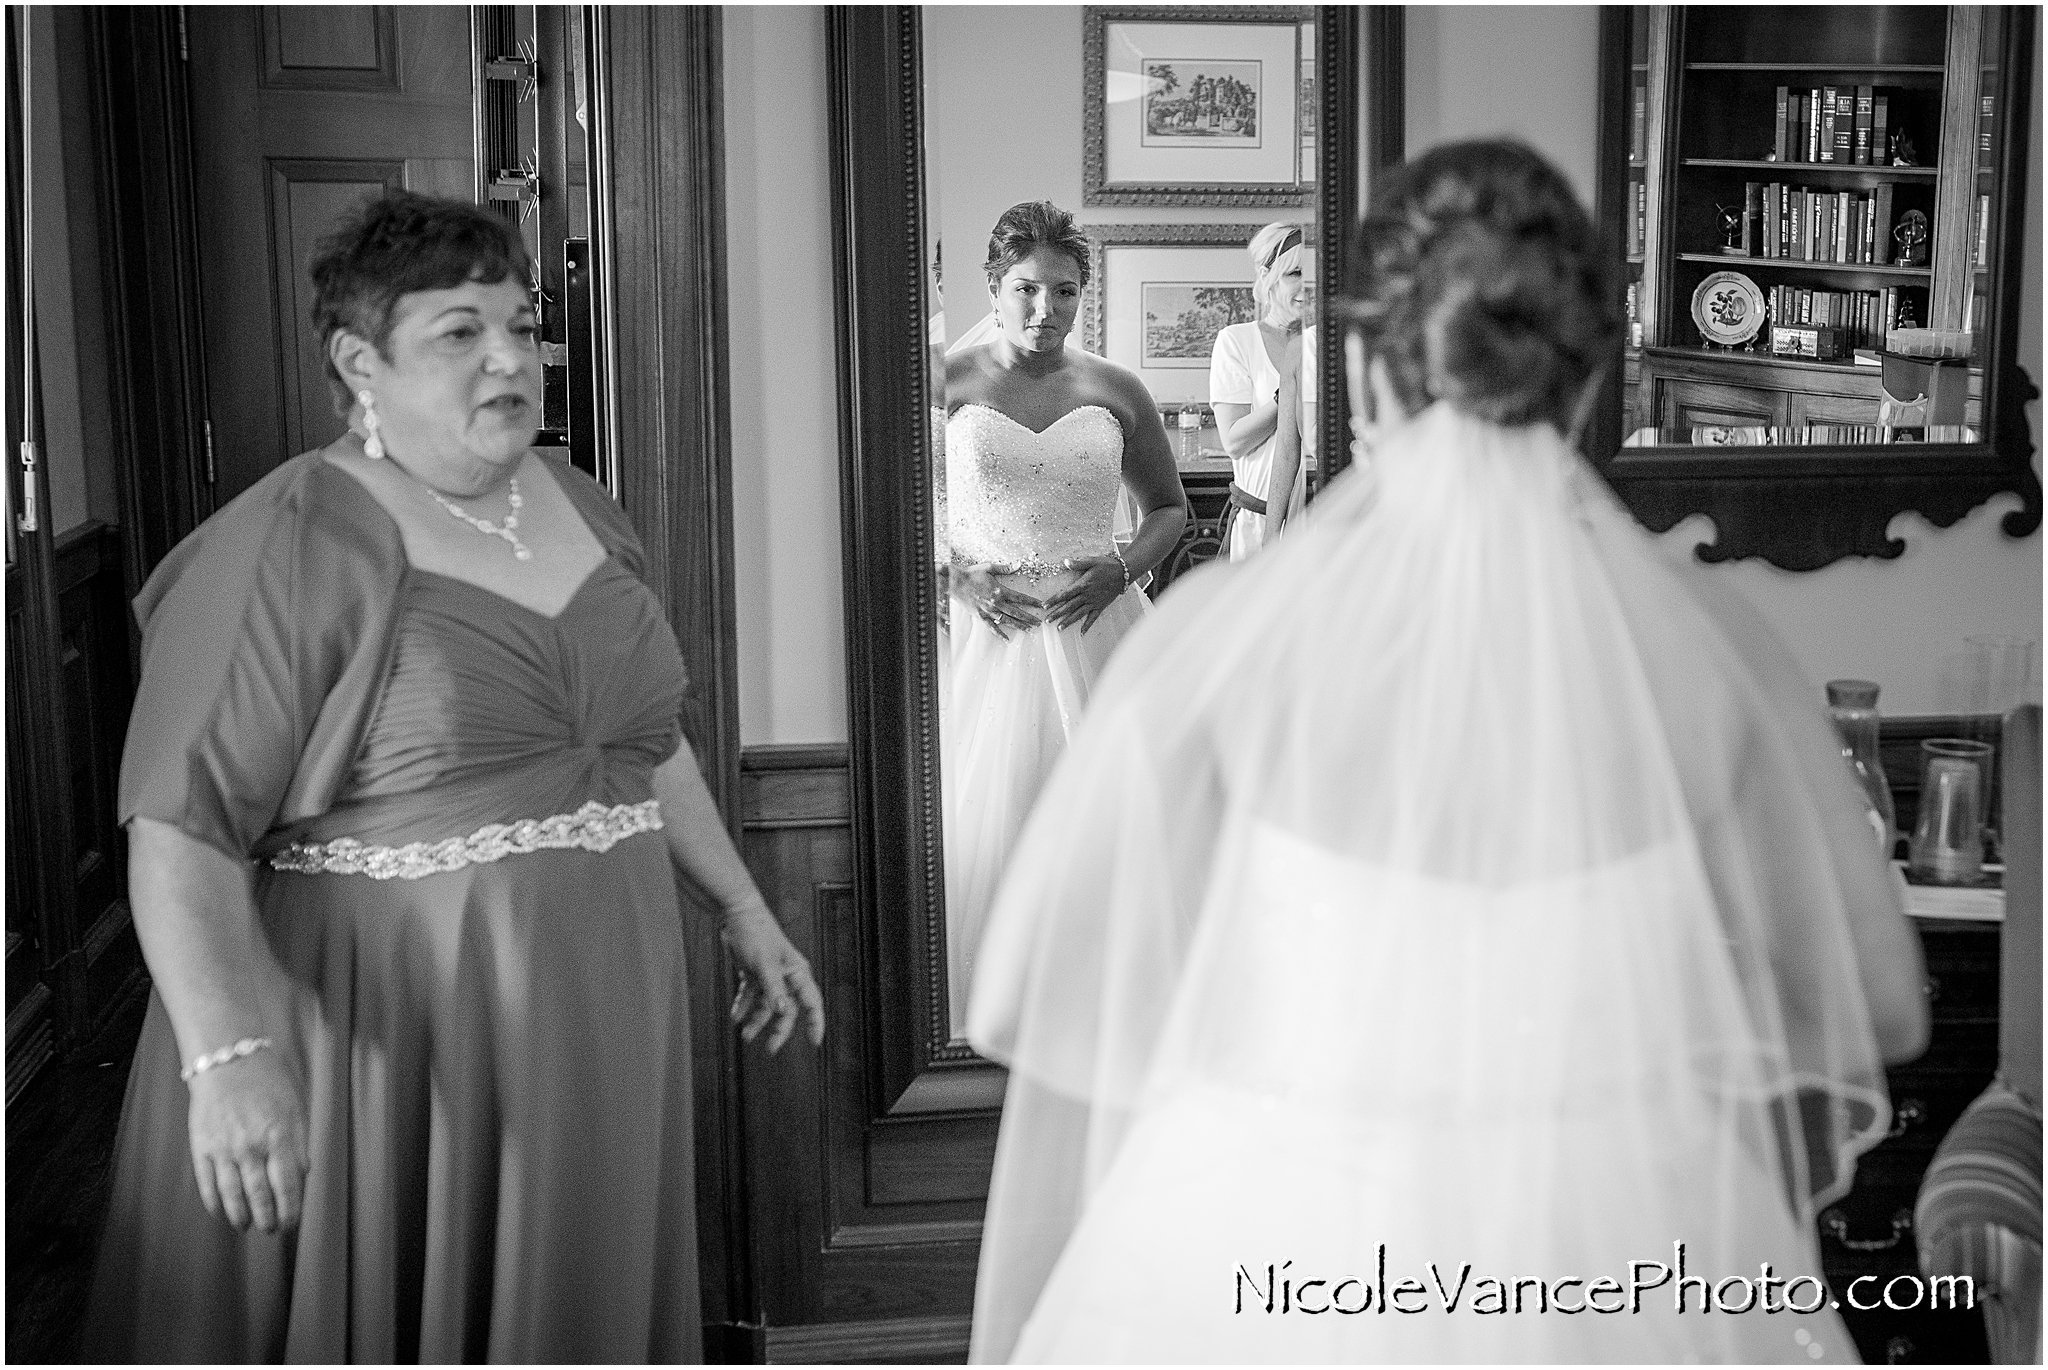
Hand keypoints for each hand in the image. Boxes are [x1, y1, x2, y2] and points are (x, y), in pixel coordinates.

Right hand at [186, 1049, 308, 1233]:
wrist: (227, 1060)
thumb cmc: (267, 1082)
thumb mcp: (296, 1108)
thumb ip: (300, 1143)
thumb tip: (303, 1175)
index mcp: (280, 1137)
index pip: (288, 1185)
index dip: (291, 1209)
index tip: (292, 1223)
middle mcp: (252, 1147)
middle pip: (261, 1196)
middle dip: (268, 1219)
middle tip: (271, 1230)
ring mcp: (225, 1149)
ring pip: (233, 1195)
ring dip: (241, 1216)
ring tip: (247, 1226)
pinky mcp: (202, 1147)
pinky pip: (208, 1183)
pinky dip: (214, 1203)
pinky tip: (220, 1212)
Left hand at [723, 903, 825, 1052]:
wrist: (736, 915)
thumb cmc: (756, 933)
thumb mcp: (764, 964)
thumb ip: (774, 989)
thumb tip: (784, 1012)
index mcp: (797, 973)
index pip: (811, 1002)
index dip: (815, 1022)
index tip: (815, 1042)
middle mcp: (786, 976)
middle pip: (787, 1010)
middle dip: (779, 1030)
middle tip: (770, 1049)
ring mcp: (770, 976)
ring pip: (767, 1006)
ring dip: (757, 1021)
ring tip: (745, 1035)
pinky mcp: (754, 973)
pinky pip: (751, 996)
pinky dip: (743, 1007)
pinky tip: (736, 1017)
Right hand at [950, 562, 1043, 639]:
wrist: (956, 583)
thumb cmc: (972, 574)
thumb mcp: (989, 568)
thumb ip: (1005, 568)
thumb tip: (1019, 564)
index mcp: (1000, 591)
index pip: (1021, 598)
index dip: (1032, 602)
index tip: (1041, 605)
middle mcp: (997, 603)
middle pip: (1017, 612)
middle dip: (1029, 617)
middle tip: (1039, 622)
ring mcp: (989, 611)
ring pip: (1007, 621)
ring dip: (1019, 626)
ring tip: (1029, 630)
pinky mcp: (981, 616)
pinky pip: (992, 627)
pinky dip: (1000, 634)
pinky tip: (1007, 639)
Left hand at [1040, 555, 1127, 632]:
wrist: (1123, 573)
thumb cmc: (1107, 565)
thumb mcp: (1092, 561)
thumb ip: (1078, 563)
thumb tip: (1065, 562)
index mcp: (1083, 585)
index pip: (1065, 594)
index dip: (1054, 600)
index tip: (1044, 606)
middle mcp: (1087, 596)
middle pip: (1069, 606)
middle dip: (1057, 614)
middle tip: (1046, 621)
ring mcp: (1094, 603)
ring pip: (1079, 614)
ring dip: (1068, 622)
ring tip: (1059, 629)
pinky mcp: (1101, 606)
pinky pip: (1093, 618)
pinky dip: (1087, 626)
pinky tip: (1082, 633)